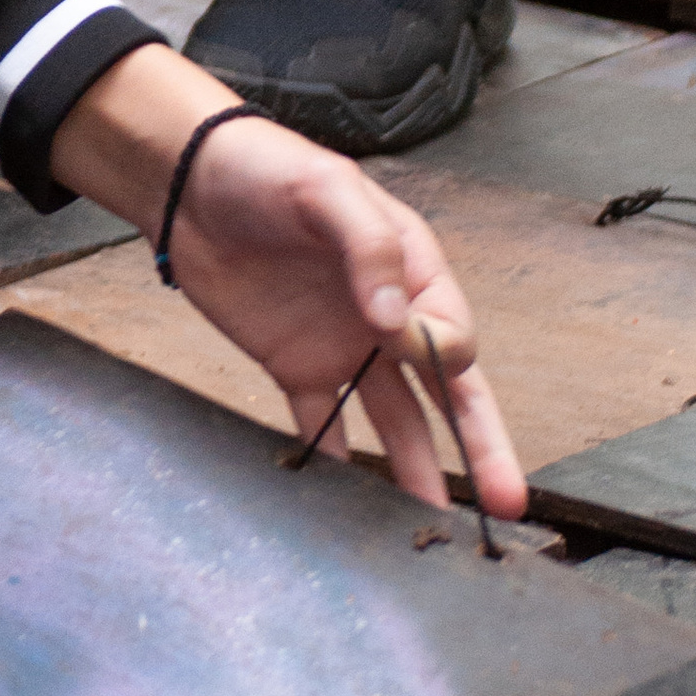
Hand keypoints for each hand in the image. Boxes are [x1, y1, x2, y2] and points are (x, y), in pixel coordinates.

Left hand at [45, 43, 526, 517]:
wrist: (189, 184)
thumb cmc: (267, 170)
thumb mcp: (328, 190)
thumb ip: (368, 249)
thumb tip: (392, 321)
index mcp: (413, 272)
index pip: (450, 335)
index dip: (437, 353)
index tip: (399, 343)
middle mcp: (387, 318)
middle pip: (448, 394)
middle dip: (479, 449)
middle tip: (506, 502)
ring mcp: (345, 348)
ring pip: (394, 422)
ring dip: (413, 472)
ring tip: (430, 526)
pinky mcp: (297, 367)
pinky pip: (324, 423)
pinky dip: (335, 463)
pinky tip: (347, 508)